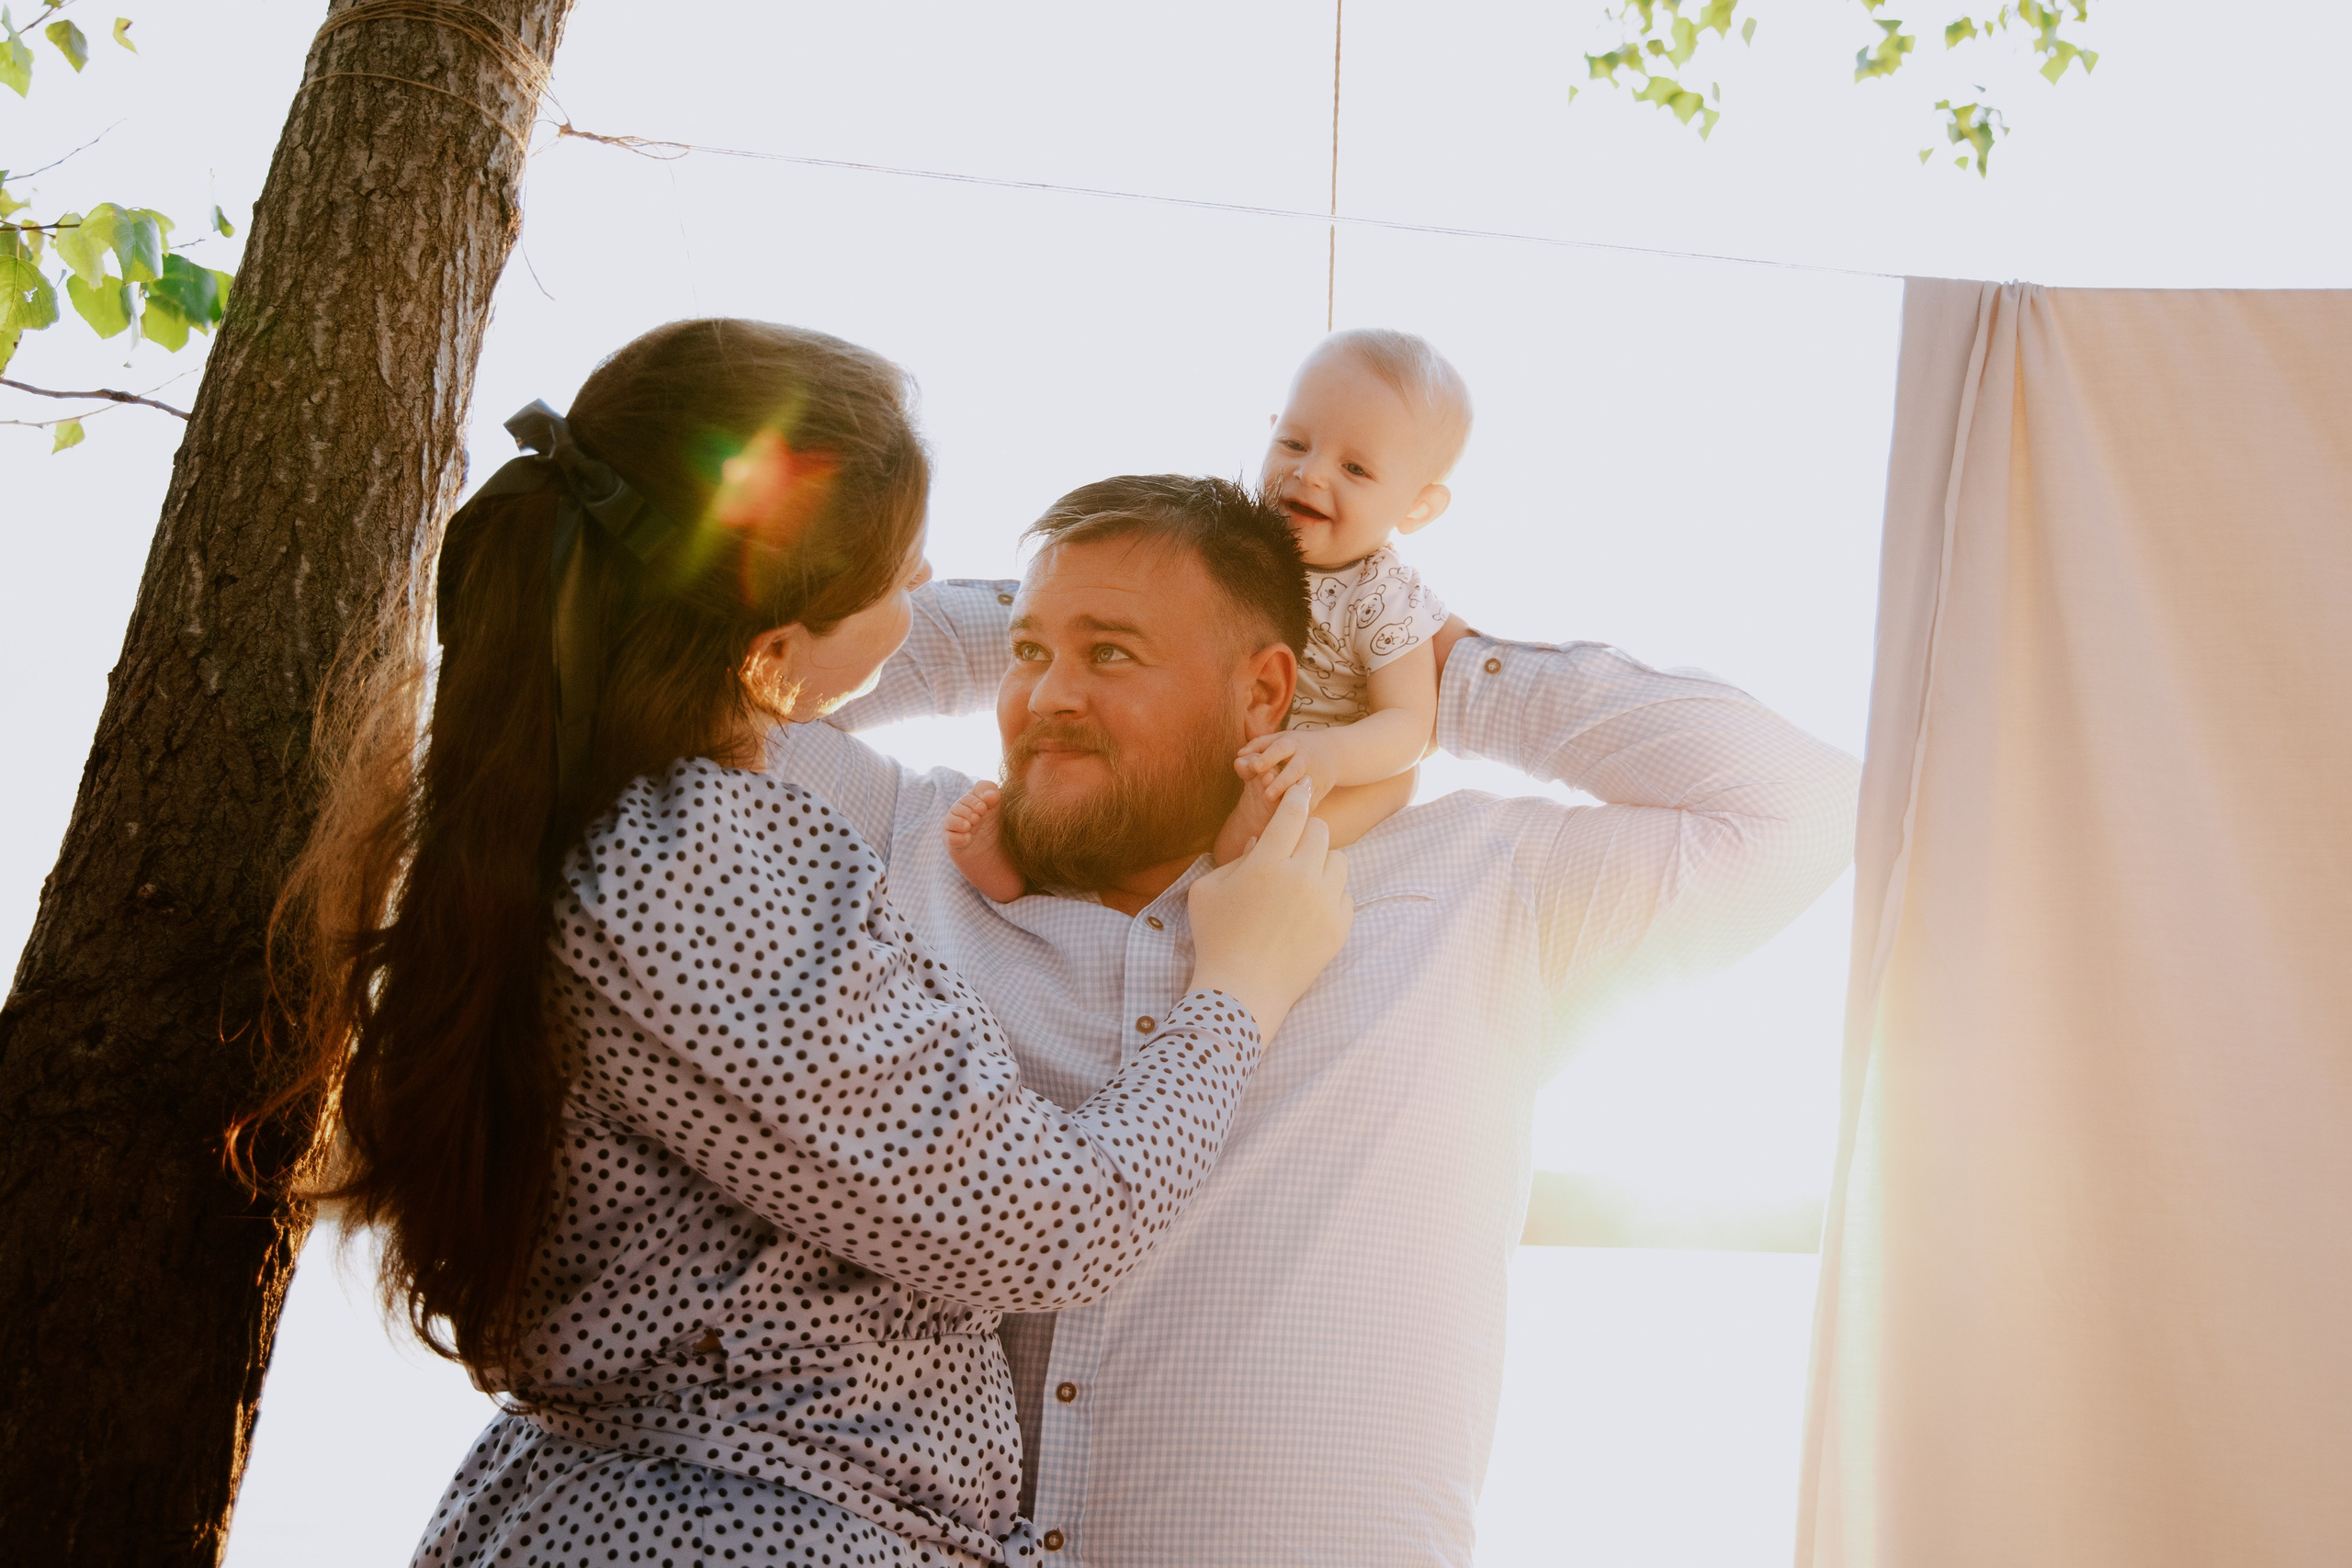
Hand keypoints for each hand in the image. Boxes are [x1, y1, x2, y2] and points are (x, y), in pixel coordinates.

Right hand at [1186, 780, 1351, 1040]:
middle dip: (1306, 831)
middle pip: (1320, 831)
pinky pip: (1345, 894)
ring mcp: (1325, 903)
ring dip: (1320, 862)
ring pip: (1339, 860)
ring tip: (1300, 881)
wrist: (1242, 991)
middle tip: (1291, 845)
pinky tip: (1306, 910)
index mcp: (1267, 863)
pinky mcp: (1339, 927)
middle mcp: (1302, 877)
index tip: (1304, 785)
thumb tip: (1261, 842)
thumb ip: (1236, 859)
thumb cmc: (1217, 937)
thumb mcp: (1209, 890)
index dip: (1298, 796)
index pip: (1292, 814)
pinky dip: (1329, 895)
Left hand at [1236, 730, 1340, 803]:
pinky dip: (1303, 810)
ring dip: (1294, 799)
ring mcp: (1316, 774)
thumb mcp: (1280, 739)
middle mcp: (1305, 758)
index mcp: (1292, 743)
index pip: (1279, 748)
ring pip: (1306, 788)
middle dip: (1282, 782)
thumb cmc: (1298, 746)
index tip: (1255, 767)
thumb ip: (1258, 745)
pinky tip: (1292, 821)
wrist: (1335, 752)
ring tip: (1279, 809)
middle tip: (1267, 795)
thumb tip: (1239, 756)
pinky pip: (1312, 802)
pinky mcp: (1322, 789)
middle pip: (1294, 769)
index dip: (1268, 757)